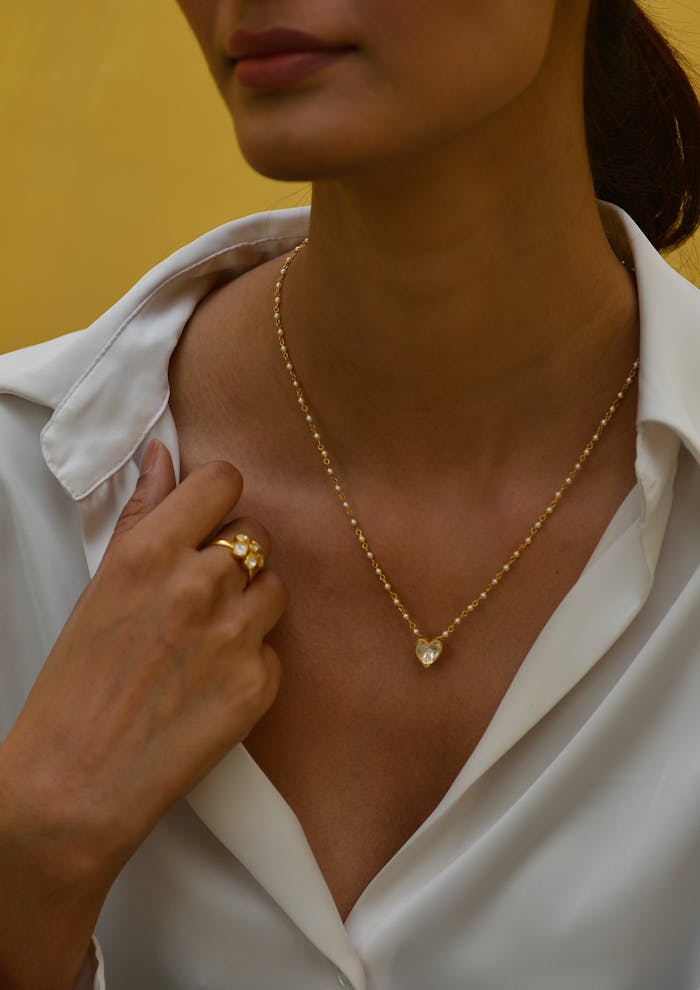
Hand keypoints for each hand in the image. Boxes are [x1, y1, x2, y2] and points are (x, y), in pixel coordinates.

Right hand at [0, 440, 287, 988]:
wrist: (75, 781)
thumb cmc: (75, 683)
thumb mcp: (101, 585)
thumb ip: (142, 515)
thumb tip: (163, 455)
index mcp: (153, 550)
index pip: (225, 481)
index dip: (219, 498)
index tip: (210, 516)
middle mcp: (203, 582)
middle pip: (256, 534)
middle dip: (235, 556)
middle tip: (200, 593)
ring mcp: (238, 633)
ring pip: (276, 587)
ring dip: (251, 604)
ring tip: (208, 639)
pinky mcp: (261, 682)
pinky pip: (275, 648)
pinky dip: (252, 660)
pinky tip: (213, 683)